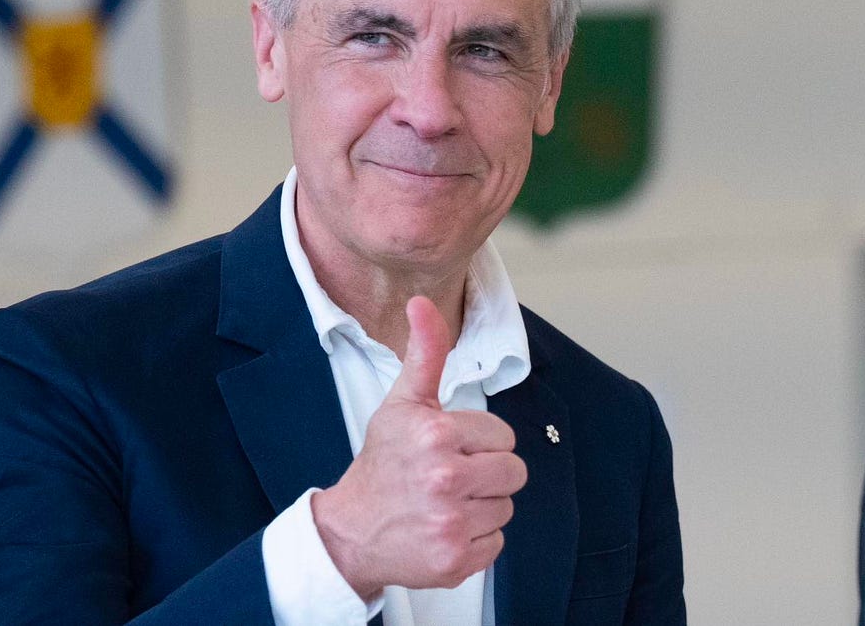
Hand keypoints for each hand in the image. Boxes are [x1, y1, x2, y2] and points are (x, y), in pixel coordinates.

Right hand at [312, 296, 526, 597]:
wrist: (350, 532)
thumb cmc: (382, 464)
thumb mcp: (402, 403)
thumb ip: (425, 353)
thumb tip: (421, 303)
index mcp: (436, 435)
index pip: (503, 436)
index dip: (478, 442)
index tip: (448, 449)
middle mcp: (444, 479)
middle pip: (514, 472)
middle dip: (487, 473)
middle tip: (451, 477)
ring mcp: (450, 524)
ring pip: (506, 508)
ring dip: (481, 506)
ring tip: (445, 503)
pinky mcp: (455, 561)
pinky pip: (496, 544)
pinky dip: (475, 540)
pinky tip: (445, 529)